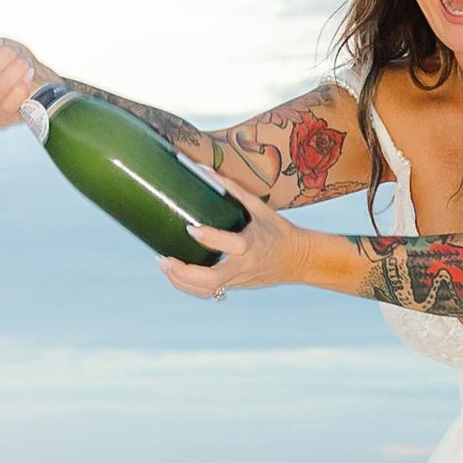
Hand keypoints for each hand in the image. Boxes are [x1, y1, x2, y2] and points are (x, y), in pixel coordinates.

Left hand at [157, 175, 310, 301]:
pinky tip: (176, 276)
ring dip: (182, 282)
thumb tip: (204, 170)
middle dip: (184, 272)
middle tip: (164, 259)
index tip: (190, 229)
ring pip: (207, 290)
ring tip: (165, 266)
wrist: (298, 260)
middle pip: (212, 279)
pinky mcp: (235, 286)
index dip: (209, 238)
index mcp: (252, 244)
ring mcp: (238, 279)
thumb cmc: (278, 230)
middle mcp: (244, 266)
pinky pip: (209, 292)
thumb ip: (232, 189)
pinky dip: (190, 287)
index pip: (229, 245)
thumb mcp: (260, 207)